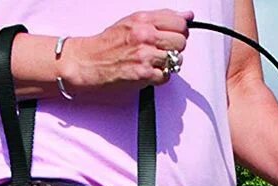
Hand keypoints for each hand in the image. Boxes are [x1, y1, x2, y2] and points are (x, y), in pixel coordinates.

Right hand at [59, 9, 192, 92]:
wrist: (90, 62)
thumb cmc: (109, 44)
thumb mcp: (134, 22)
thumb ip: (162, 18)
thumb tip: (187, 15)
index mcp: (143, 19)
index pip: (179, 22)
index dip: (180, 31)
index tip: (172, 36)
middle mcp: (145, 35)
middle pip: (181, 42)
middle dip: (174, 48)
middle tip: (161, 51)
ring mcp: (145, 55)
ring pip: (175, 60)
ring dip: (167, 64)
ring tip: (152, 62)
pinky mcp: (144, 74)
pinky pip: (166, 77)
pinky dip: (159, 77)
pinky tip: (148, 72)